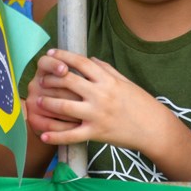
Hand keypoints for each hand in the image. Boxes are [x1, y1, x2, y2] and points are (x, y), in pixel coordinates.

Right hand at [25, 50, 82, 133]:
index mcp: (43, 71)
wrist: (52, 115)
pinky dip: (65, 126)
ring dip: (72, 111)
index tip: (65, 70)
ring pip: (52, 106)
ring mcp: (32, 103)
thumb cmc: (68, 91)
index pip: (44, 62)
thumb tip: (94, 61)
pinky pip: (50, 124)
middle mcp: (34, 85)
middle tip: (89, 98)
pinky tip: (78, 126)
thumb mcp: (71, 77)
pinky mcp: (33, 120)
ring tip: (89, 113)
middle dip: (72, 93)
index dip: (54, 65)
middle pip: (51, 87)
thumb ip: (79, 68)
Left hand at [30, 49, 169, 150]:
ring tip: (37, 101)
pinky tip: (43, 136)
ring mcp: (97, 114)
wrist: (154, 128)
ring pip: (64, 106)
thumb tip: (89, 59)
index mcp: (108, 80)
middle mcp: (101, 95)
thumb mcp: (125, 82)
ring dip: (47, 102)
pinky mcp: (96, 133)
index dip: (63, 56)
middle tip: (40, 78)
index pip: (81, 62)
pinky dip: (55, 136)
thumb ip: (106, 69)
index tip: (50, 53)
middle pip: (68, 81)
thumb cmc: (141, 103)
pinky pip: (71, 135)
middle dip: (51, 78)